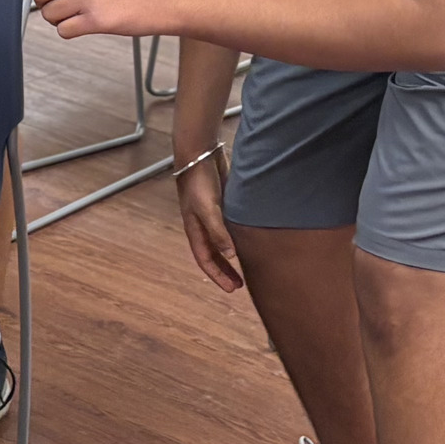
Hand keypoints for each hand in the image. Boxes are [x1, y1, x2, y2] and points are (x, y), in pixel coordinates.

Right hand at [176, 155, 242, 290]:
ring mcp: (212, 215)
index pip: (205, 259)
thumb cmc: (199, 182)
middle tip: (239, 285)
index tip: (232, 289)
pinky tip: (249, 240)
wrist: (198, 153)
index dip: (217, 275)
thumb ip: (218, 232)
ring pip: (221, 242)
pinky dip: (237, 239)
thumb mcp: (208, 208)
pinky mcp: (223, 205)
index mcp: (195, 229)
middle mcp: (202, 225)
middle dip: (224, 271)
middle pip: (213, 254)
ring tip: (246, 267)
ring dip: (231, 257)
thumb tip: (230, 256)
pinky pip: (229, 228)